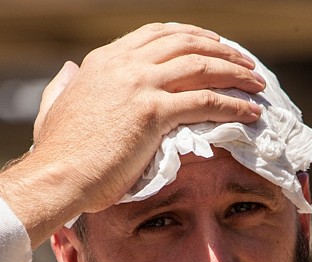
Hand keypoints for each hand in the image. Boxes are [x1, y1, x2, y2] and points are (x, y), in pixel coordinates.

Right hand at [0, 22, 263, 246]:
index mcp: (104, 60)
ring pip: (202, 67)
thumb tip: (68, 69)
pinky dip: (233, 105)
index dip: (192, 36)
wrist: (57, 176)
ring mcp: (140, 85)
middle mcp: (124, 65)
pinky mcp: (153, 112)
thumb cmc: (56, 154)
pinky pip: (206, 101)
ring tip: (257, 85)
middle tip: (244, 64)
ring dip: (236, 73)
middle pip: (186, 43)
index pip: (157, 34)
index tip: (214, 46)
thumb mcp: (55, 105)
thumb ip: (63, 84)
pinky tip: (250, 112)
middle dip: (222, 51)